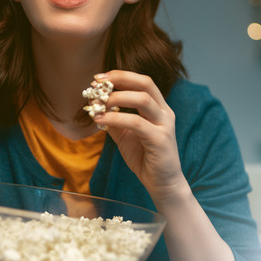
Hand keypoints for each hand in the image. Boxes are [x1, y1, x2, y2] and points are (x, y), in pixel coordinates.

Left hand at [90, 70, 187, 202]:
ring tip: (97, 104)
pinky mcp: (160, 139)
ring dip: (116, 98)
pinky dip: (116, 118)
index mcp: (158, 108)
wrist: (162, 184)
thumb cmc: (145, 158)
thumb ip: (114, 120)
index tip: (99, 78)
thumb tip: (95, 106)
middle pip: (145, 83)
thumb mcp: (125, 135)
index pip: (142, 82)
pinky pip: (136, 123)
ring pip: (142, 99)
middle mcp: (165, 112)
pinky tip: (100, 120)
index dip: (121, 76)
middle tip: (98, 84)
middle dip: (120, 79)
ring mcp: (165, 125)